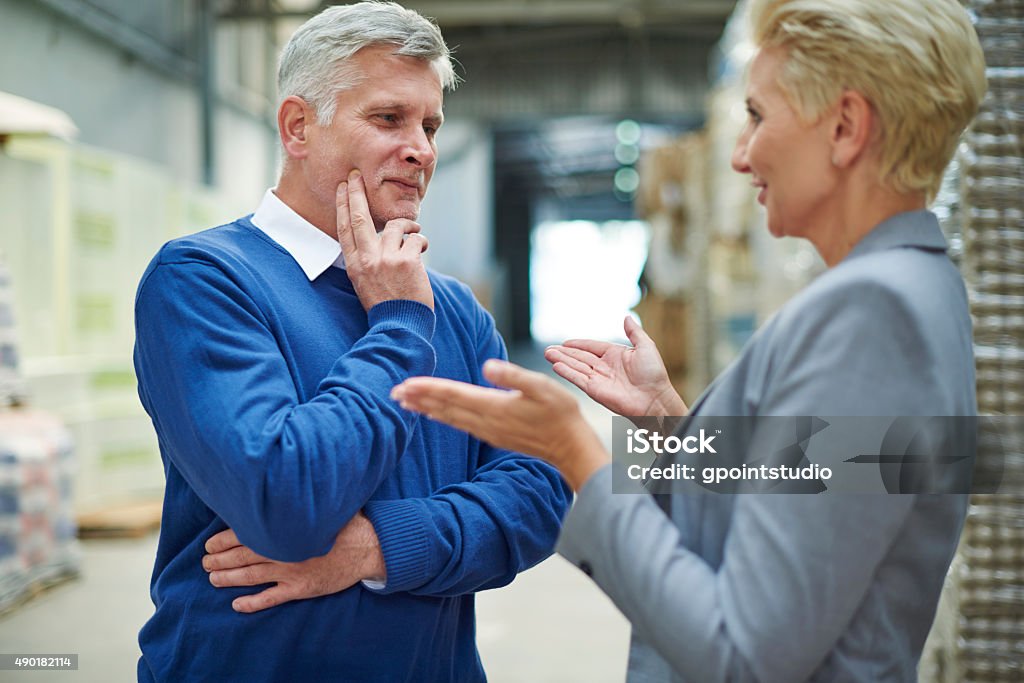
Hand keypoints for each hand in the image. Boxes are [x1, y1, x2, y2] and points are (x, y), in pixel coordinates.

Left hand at [202, 512, 385, 612]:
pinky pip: (271, 598)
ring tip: (212, 578)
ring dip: (228, 578)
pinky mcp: (301, 589)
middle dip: (219, 559)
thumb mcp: (321, 504)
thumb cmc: (346, 522)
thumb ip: (297, 501)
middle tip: (204, 562)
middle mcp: (284, 550)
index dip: (224, 540)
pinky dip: (252, 603)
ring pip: (251, 576)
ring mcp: (291, 571)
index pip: (246, 533)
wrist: (369, 547)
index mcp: (286, 529)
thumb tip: (279, 483)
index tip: (209, 543)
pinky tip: (236, 605)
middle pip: (243, 556)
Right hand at [337, 170, 432, 310]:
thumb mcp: (365, 282)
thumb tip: (375, 236)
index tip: (343, 187)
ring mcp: (386, 259)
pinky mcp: (407, 261)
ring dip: (408, 226)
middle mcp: (367, 259)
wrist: (400, 326)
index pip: (344, 229)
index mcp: (354, 265)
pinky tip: (423, 249)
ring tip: (414, 233)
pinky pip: (416, 239)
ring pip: (395, 225)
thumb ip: (366, 259)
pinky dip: (421, 242)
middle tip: (356, 174)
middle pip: (359, 217)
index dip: (343, 205)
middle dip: (357, 193)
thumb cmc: (386, 305)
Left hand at [392, 359, 608, 489]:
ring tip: (405, 403)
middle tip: (392, 392)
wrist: (570, 448)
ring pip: (449, 418)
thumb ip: (513, 376)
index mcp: (493, 406)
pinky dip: (442, 418)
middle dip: (418, 399)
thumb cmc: (560, 414)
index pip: (453, 394)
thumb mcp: (542, 388)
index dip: (428, 388)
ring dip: (426, 409)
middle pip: (444, 407)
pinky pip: (459, 425)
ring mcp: (488, 431)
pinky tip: (434, 415)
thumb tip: (487, 365)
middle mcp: (485, 421)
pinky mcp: (493, 436)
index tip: (405, 384)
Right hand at [544, 316, 685, 416]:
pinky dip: (567, 373)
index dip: (578, 344)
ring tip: (548, 354)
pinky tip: (556, 366)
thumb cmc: (654, 374)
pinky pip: (578, 379)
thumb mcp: (645, 346)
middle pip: (580, 357)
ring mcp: (598, 379)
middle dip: (564, 353)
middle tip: (548, 349)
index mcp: (615, 355)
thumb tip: (627, 317)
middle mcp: (604, 367)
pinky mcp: (595, 390)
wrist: (654, 399)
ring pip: (576, 367)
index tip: (565, 342)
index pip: (592, 347)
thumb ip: (634, 332)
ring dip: (561, 360)